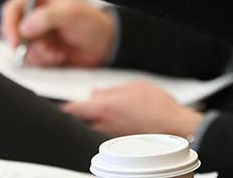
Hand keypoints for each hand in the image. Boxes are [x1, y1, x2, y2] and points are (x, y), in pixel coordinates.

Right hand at [0, 0, 115, 67]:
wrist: (102, 43)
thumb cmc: (90, 21)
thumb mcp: (71, 14)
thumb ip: (47, 17)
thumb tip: (24, 27)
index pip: (12, 9)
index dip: (10, 26)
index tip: (16, 42)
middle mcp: (32, 14)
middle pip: (12, 32)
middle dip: (28, 45)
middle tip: (45, 49)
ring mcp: (34, 33)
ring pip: (21, 49)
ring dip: (39, 54)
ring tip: (57, 52)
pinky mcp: (38, 49)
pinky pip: (30, 60)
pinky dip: (43, 61)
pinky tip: (58, 56)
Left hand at [61, 80, 204, 138]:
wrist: (176, 129)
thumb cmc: (158, 106)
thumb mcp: (134, 86)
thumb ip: (110, 90)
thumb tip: (94, 92)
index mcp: (104, 108)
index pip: (72, 110)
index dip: (62, 108)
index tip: (56, 106)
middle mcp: (104, 125)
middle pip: (78, 123)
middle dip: (75, 117)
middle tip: (74, 111)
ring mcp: (110, 138)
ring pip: (89, 131)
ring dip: (87, 124)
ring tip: (93, 118)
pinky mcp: (118, 146)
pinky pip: (102, 137)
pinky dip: (100, 132)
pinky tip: (108, 127)